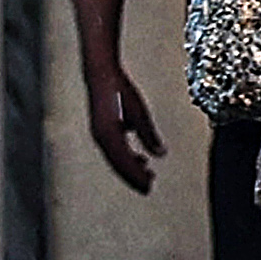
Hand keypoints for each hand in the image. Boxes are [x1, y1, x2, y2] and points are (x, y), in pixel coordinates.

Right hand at [81, 48, 161, 191]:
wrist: (100, 74)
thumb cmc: (118, 89)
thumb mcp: (139, 112)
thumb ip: (148, 134)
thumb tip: (160, 153)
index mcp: (110, 136)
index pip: (125, 163)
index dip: (137, 176)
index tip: (149, 185)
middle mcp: (102, 138)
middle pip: (119, 165)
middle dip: (134, 176)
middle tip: (149, 186)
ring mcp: (99, 134)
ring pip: (116, 158)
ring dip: (131, 167)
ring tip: (146, 170)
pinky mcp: (101, 129)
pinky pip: (113, 149)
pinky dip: (126, 156)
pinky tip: (138, 155)